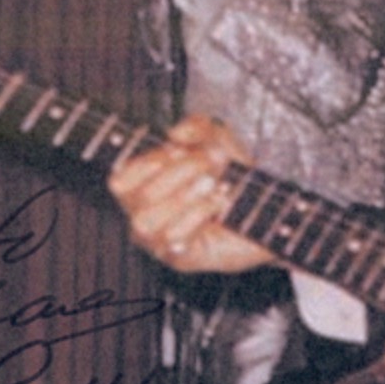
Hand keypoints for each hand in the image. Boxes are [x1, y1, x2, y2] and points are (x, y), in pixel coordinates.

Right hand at [107, 115, 274, 273]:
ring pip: (147, 222)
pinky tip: (218, 204)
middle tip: (210, 164)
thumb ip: (195, 126)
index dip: (148, 162)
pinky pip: (172, 238)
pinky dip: (198, 214)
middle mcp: (143, 216)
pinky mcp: (180, 257)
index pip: (120, 180)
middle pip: (140, 196)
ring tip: (213, 185)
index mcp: (141, 188)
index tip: (178, 151)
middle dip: (180, 172)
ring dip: (186, 196)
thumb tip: (175, 134)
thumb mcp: (216, 137)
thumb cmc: (230, 173)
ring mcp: (158, 241)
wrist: (264, 204)